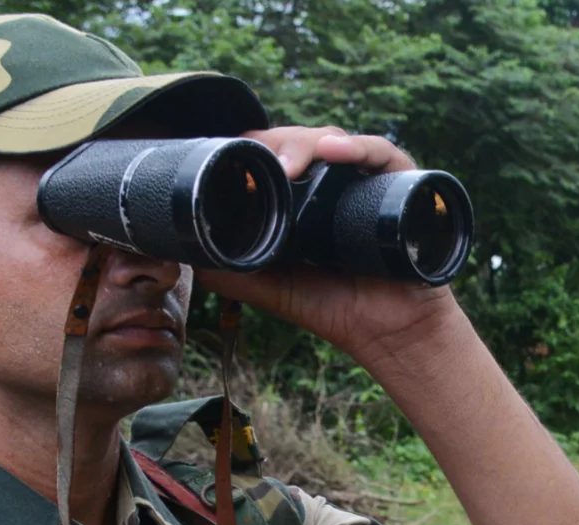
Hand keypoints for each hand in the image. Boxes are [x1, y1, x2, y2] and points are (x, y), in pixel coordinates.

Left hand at [195, 128, 456, 367]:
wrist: (386, 333)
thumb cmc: (332, 306)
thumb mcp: (266, 285)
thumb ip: (225, 267)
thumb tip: (177, 249)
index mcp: (300, 196)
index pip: (271, 152)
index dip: (250, 146)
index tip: (228, 154)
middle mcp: (332, 180)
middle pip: (297, 140)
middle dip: (274, 144)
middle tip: (260, 163)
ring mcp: (365, 179)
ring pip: (331, 138)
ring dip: (305, 144)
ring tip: (289, 166)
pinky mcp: (400, 184)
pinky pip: (380, 151)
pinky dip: (357, 146)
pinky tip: (334, 151)